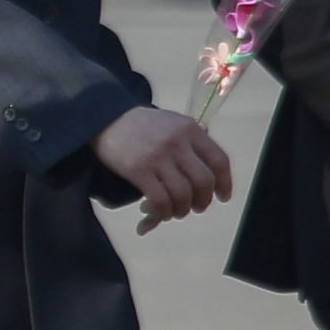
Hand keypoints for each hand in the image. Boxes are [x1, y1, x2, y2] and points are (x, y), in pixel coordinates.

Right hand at [94, 107, 233, 232]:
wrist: (104, 117)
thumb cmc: (141, 124)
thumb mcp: (172, 122)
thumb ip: (193, 139)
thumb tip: (213, 163)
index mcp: (190, 130)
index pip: (219, 160)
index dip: (225, 183)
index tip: (222, 197)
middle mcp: (177, 142)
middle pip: (203, 181)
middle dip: (203, 201)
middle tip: (196, 208)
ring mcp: (158, 156)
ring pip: (182, 195)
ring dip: (182, 210)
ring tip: (175, 212)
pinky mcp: (138, 170)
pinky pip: (160, 200)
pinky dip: (163, 212)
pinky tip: (159, 211)